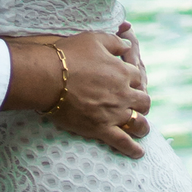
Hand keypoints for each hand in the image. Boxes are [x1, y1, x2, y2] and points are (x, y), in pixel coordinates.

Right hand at [54, 30, 149, 156]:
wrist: (48, 78)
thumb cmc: (69, 56)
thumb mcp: (94, 39)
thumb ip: (114, 42)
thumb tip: (127, 44)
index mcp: (123, 72)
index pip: (138, 77)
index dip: (133, 80)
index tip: (127, 82)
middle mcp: (123, 94)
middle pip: (143, 101)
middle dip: (141, 103)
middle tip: (135, 106)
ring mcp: (114, 113)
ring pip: (138, 123)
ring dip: (142, 126)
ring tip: (140, 129)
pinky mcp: (101, 128)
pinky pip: (123, 142)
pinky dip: (132, 149)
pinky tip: (138, 153)